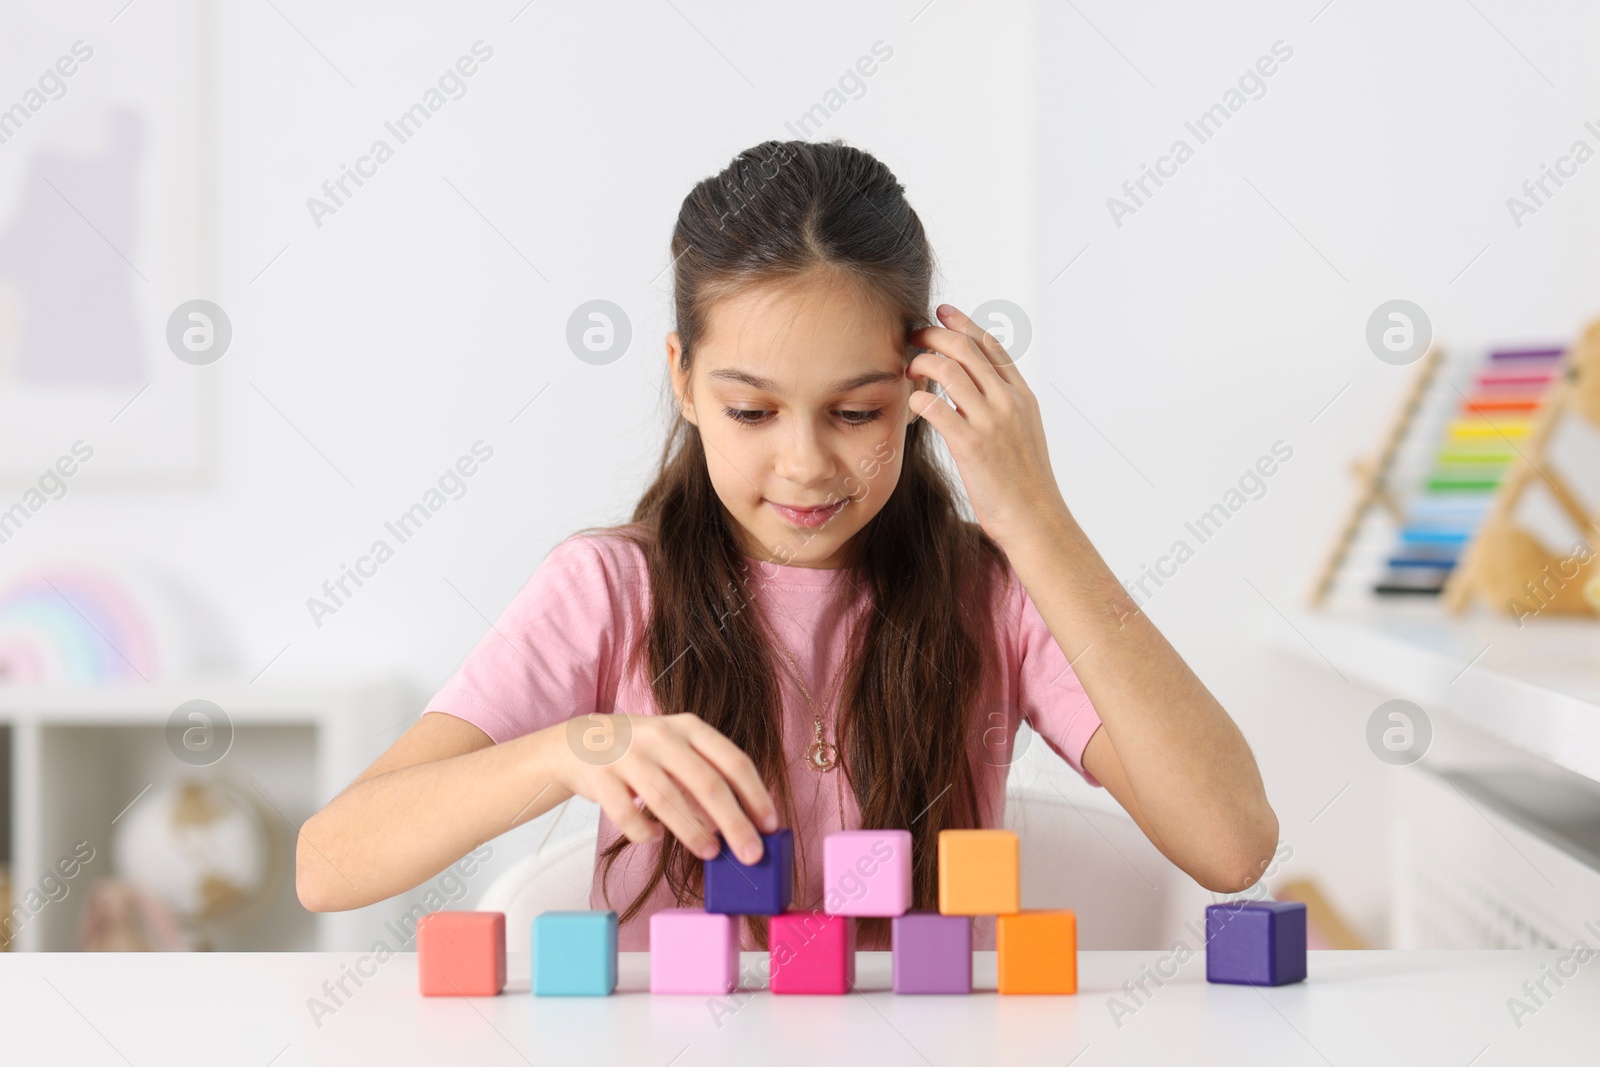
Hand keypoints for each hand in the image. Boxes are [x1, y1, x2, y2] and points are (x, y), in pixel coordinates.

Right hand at [547, 712, 779, 864]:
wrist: (581, 741)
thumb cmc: (643, 752)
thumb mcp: (678, 750)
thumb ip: (706, 778)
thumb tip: (741, 824)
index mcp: (689, 727)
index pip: (733, 761)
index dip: (756, 795)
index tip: (771, 826)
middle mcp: (661, 736)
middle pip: (707, 783)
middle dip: (735, 823)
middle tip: (751, 854)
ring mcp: (628, 755)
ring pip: (667, 800)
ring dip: (693, 832)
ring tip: (710, 853)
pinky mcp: (599, 778)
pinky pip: (627, 815)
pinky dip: (645, 832)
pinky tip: (654, 836)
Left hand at [906, 304, 1068, 546]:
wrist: (1035, 519)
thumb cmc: (1024, 483)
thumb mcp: (1023, 433)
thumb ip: (1002, 407)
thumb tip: (975, 389)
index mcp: (1021, 396)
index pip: (991, 346)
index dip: (964, 324)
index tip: (943, 312)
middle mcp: (1008, 401)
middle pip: (965, 349)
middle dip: (934, 335)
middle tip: (913, 335)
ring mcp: (991, 421)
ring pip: (948, 369)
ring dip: (921, 361)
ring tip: (907, 368)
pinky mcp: (972, 444)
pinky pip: (935, 407)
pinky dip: (918, 398)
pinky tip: (911, 403)